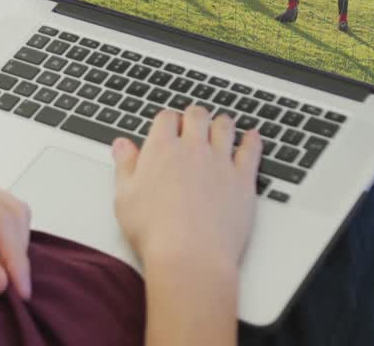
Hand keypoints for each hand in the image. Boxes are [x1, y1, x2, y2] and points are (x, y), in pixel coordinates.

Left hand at [0, 170, 31, 298]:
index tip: (19, 292)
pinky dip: (1, 245)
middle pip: (14, 213)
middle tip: (11, 290)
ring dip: (12, 248)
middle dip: (17, 252)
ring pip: (10, 217)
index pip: (3, 219)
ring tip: (0, 280)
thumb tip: (2, 281)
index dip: (16, 257)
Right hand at [112, 108, 262, 274]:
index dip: (167, 120)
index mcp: (161, 149)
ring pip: (225, 127)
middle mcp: (192, 149)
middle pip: (197, 115)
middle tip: (194, 122)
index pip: (166, 118)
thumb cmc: (155, 232)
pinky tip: (251, 137)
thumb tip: (122, 145)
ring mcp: (220, 162)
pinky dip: (252, 140)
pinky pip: (251, 150)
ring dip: (222, 123)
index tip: (168, 126)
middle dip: (194, 116)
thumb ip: (125, 166)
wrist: (190, 257)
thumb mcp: (125, 197)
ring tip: (221, 125)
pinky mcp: (242, 179)